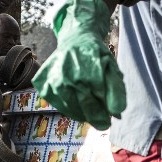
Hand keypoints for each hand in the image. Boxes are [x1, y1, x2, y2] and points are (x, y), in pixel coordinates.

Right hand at [32, 0, 124, 129]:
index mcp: (88, 73)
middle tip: (102, 122)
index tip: (110, 120)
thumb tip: (117, 112)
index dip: (105, 115)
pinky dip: (69, 108)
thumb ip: (116, 90)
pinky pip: (59, 105)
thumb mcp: (112, 67)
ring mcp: (54, 82)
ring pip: (72, 110)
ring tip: (89, 108)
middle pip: (85, 108)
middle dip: (96, 117)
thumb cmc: (96, 55)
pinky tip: (76, 101)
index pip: (98, 104)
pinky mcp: (44, 85)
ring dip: (82, 114)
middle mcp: (69, 78)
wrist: (76, 39)